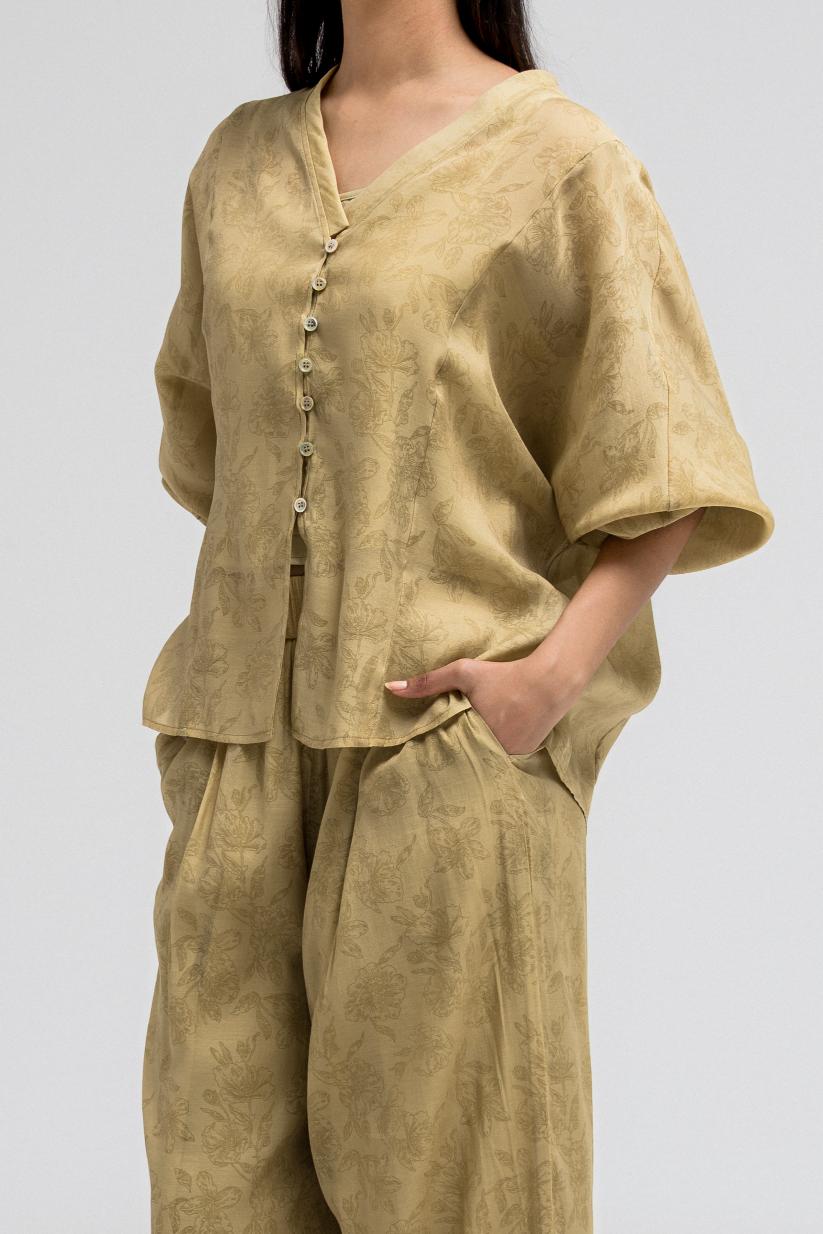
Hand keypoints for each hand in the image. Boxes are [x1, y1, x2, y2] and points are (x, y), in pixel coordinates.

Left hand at [384, 653, 585, 755]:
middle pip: (464, 757)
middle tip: (437, 761)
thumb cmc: (503, 675)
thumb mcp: (463, 672)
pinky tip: (488, 750)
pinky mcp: (522, 757)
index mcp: (472, 735)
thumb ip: (428, 682)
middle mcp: (490, 751)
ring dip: (474, 756)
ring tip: (462, 756)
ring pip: (483, 760)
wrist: (549, 683)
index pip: (445, 751)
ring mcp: (508, 757)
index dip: (435, 751)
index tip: (421, 754)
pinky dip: (494, 755)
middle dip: (453, 756)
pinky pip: (501, 761)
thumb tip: (390, 688)